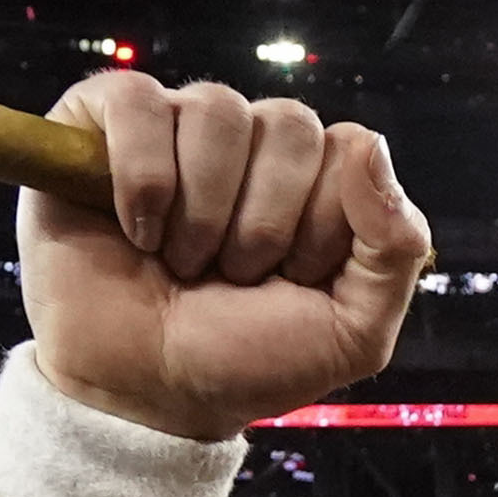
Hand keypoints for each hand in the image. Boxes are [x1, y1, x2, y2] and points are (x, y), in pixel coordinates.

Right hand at [16, 74, 432, 443]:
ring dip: (201, 211)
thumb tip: (372, 143)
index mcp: (313, 181)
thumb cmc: (242, 361)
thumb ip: (397, 247)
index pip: (349, 147)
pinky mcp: (101, 127)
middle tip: (231, 277)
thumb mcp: (353, 331)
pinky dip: (141, 176)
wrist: (145, 396)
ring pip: (217, 108)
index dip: (322, 223)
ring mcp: (176, 130)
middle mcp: (249, 144)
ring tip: (181, 262)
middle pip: (290, 123)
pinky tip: (137, 229)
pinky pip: (137, 100)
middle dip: (263, 224)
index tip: (290, 281)